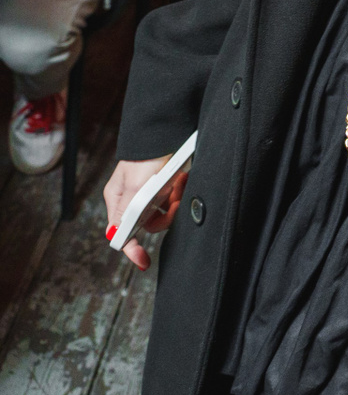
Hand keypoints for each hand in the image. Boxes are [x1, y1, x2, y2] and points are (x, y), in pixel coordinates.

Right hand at [103, 156, 187, 270]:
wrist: (165, 132)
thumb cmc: (144, 157)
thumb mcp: (134, 187)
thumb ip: (126, 213)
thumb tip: (117, 237)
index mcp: (119, 201)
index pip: (123, 233)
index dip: (132, 249)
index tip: (143, 262)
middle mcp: (134, 200)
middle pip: (151, 224)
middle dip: (166, 215)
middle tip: (174, 201)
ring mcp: (151, 193)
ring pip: (166, 212)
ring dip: (176, 200)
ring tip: (180, 183)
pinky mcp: (168, 186)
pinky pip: (176, 198)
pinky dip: (181, 191)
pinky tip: (183, 179)